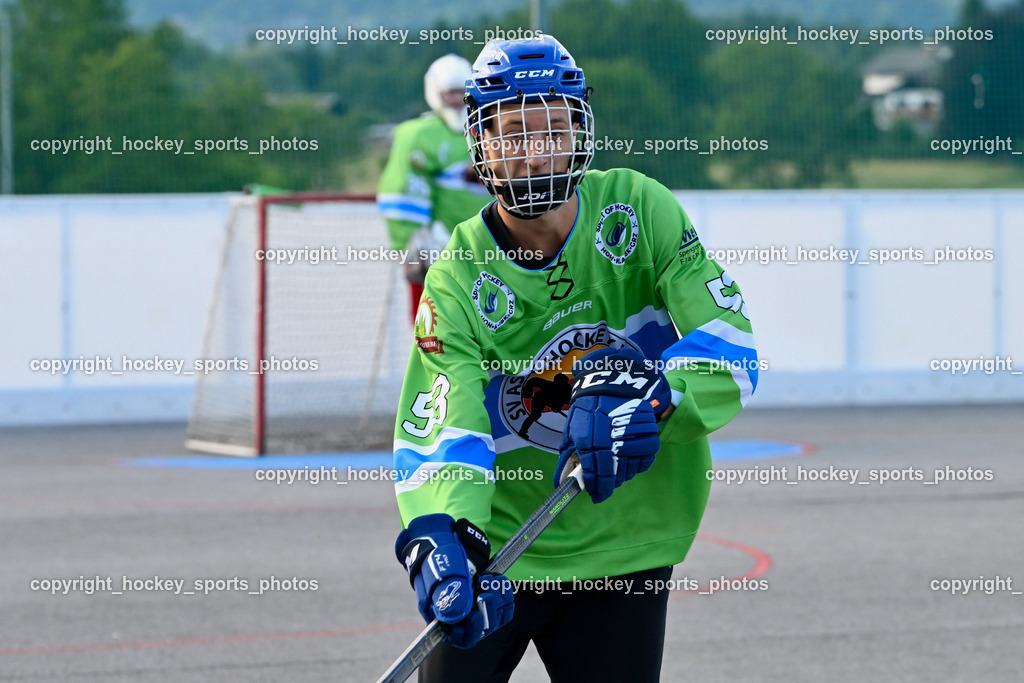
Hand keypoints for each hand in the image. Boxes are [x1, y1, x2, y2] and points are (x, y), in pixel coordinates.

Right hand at [395, 514, 513, 647]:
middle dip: (488, 609)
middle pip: (481, 628)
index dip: (471, 632)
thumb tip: (458, 615)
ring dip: (498, 600)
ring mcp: (475, 605)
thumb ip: (448, 592)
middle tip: (485, 587)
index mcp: (442, 614)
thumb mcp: (438, 571)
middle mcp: (460, 614)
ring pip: (495, 617)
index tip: (476, 616)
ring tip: (491, 579)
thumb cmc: (435, 556)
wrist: (444, 538)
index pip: (459, 637)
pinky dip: (505, 594)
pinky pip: (504, 605)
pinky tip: (498, 579)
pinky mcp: (488, 594)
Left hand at [554, 348, 670, 502]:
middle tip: (606, 486)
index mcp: (588, 437)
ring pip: (633, 466)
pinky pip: (648, 454)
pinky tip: (632, 460)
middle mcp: (609, 435)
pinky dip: (641, 462)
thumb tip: (563, 480)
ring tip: (619, 472)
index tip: (596, 496)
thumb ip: (569, 456)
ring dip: (625, 474)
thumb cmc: (587, 408)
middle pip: (614, 473)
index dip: (597, 489)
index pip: (595, 472)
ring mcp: (629, 430)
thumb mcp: (572, 430)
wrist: (608, 382)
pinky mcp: (646, 425)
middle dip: (610, 484)